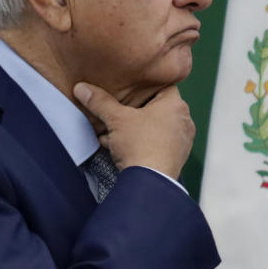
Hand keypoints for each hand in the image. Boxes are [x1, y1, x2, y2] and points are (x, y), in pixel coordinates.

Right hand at [73, 83, 193, 178]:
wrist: (150, 183)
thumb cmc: (140, 146)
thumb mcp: (116, 119)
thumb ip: (100, 102)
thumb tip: (83, 89)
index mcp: (176, 105)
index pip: (162, 85)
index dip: (143, 86)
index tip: (128, 89)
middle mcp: (184, 121)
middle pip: (155, 109)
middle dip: (134, 112)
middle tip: (117, 113)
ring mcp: (182, 141)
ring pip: (154, 128)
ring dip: (134, 130)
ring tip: (113, 135)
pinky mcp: (176, 158)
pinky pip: (156, 145)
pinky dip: (140, 144)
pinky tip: (120, 150)